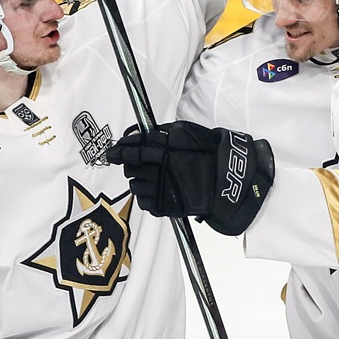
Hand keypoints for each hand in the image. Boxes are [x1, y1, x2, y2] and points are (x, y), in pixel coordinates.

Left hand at [106, 121, 274, 235]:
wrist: (226, 182)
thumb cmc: (208, 154)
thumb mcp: (185, 133)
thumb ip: (160, 133)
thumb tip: (135, 132)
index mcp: (164, 149)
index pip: (133, 147)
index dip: (120, 148)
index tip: (113, 150)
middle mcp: (160, 169)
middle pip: (130, 165)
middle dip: (128, 163)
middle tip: (130, 163)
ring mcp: (161, 189)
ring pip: (134, 185)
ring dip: (137, 180)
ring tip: (149, 177)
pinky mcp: (164, 206)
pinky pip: (143, 202)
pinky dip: (145, 196)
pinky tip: (155, 191)